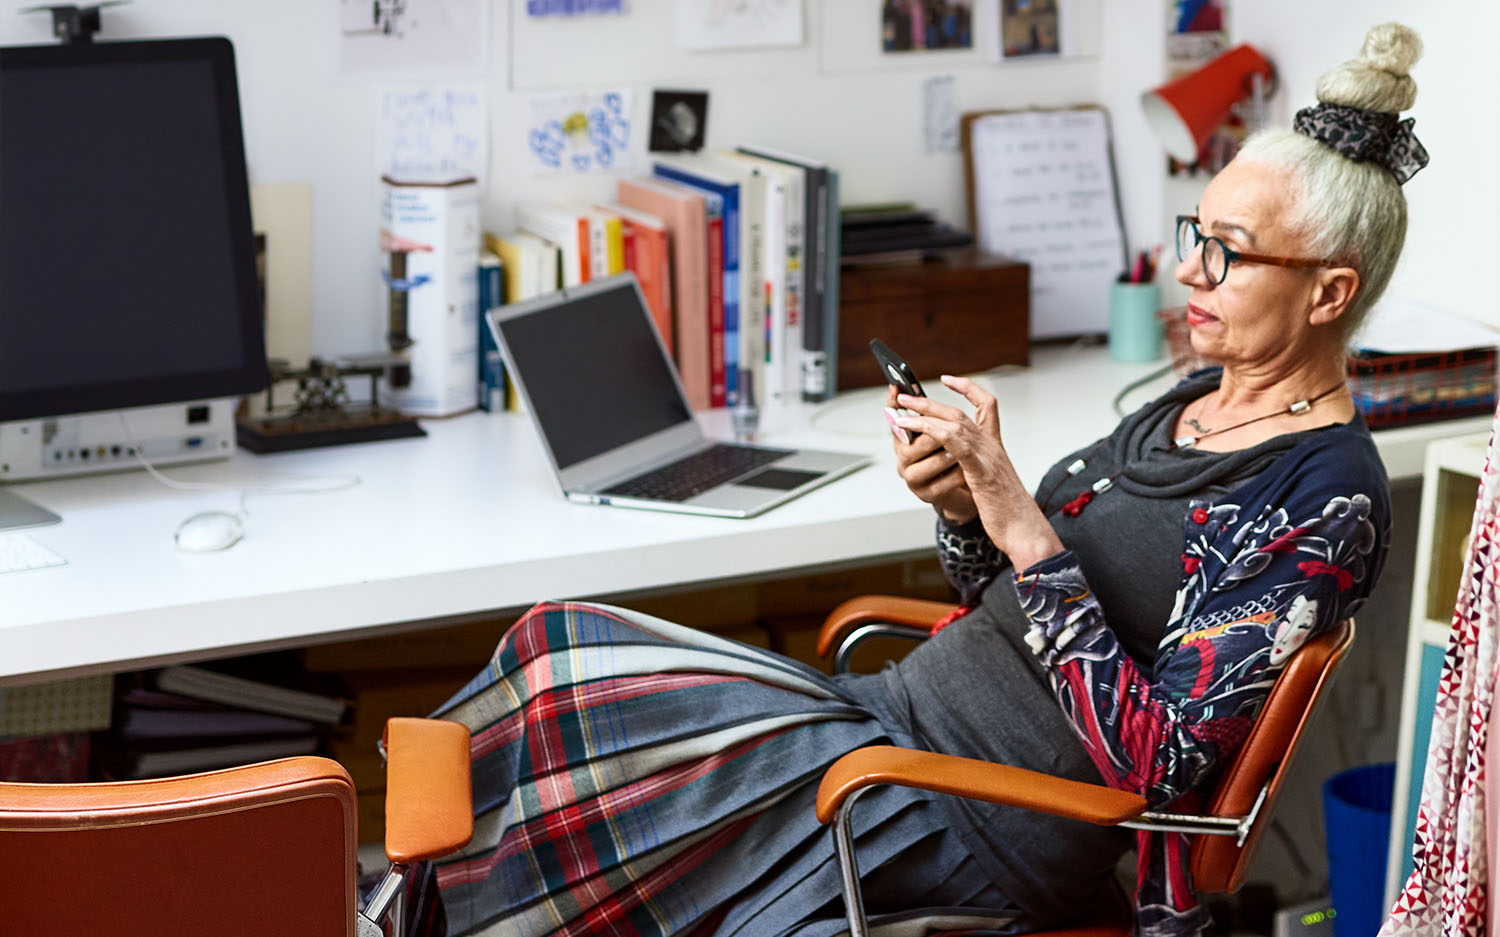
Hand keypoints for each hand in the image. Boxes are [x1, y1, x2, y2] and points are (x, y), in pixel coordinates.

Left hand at [892, 376, 1061, 567]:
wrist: (1026, 530)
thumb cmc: (1009, 511)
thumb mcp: (991, 483)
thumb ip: (977, 469)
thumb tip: (957, 464)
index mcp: (995, 447)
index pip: (987, 405)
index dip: (968, 388)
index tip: (948, 379)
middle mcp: (992, 446)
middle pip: (960, 412)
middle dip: (929, 401)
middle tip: (905, 395)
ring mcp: (988, 456)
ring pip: (955, 423)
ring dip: (924, 414)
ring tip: (901, 411)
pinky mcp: (982, 471)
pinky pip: (956, 443)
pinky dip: (934, 431)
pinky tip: (917, 428)